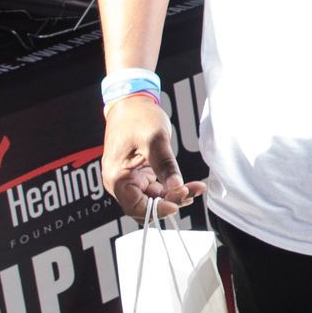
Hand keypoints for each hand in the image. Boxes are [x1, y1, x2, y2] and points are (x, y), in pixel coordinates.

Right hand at [101, 94, 206, 217]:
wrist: (132, 103)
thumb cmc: (137, 116)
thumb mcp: (154, 139)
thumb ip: (165, 164)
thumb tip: (176, 186)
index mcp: (116, 176)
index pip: (134, 206)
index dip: (156, 210)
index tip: (176, 203)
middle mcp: (120, 181)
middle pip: (145, 205)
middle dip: (169, 202)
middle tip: (190, 191)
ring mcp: (130, 179)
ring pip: (154, 199)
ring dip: (174, 196)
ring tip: (195, 188)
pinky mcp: (140, 175)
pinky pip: (157, 189)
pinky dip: (172, 187)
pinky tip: (189, 185)